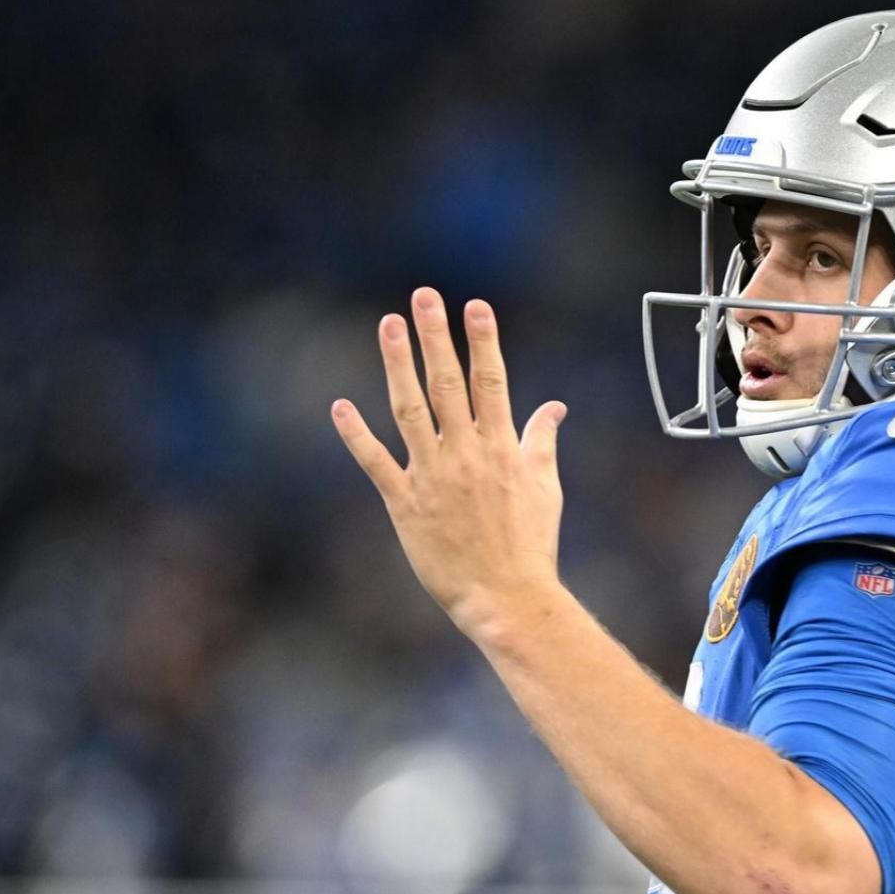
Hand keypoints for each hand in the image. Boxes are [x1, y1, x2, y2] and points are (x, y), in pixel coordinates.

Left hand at [330, 287, 568, 637]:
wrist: (507, 597)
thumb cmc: (530, 544)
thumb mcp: (546, 488)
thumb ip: (542, 441)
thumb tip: (554, 407)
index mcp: (501, 449)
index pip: (492, 382)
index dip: (483, 342)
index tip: (475, 306)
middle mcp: (466, 455)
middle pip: (448, 384)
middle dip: (436, 337)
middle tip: (423, 296)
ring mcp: (433, 477)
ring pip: (410, 410)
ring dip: (397, 365)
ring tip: (388, 325)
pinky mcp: (405, 505)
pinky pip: (376, 463)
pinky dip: (356, 435)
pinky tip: (340, 406)